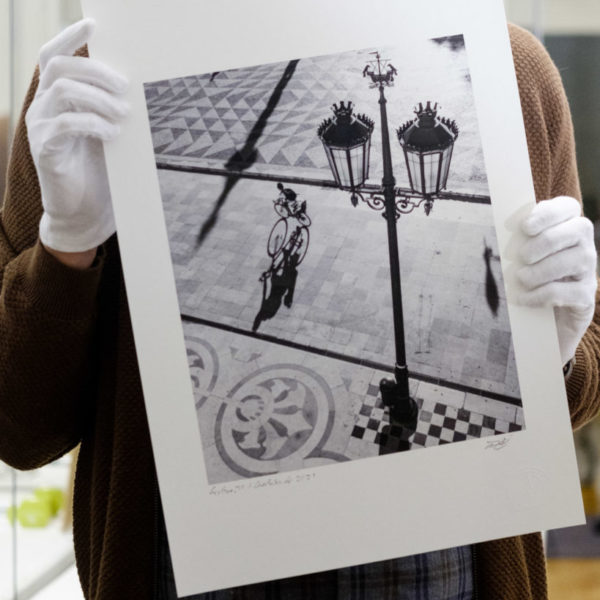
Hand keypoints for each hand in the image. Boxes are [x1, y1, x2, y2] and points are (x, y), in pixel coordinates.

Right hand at [26, 18, 128, 254]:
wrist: (86, 213)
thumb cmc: (100, 172)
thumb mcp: (106, 132)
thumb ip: (109, 108)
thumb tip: (133, 86)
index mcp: (56, 99)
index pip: (53, 57)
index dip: (70, 37)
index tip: (95, 26)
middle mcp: (43, 108)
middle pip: (60, 67)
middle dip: (96, 70)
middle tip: (125, 87)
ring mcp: (41, 127)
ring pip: (63, 90)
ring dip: (99, 98)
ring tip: (123, 115)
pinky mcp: (45, 149)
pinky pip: (66, 124)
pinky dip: (94, 124)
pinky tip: (112, 134)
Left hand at [517, 196, 596, 364]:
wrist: (537, 321)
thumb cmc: (524, 280)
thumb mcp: (518, 257)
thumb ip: (517, 240)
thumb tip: (509, 228)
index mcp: (566, 229)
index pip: (568, 207)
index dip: (548, 213)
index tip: (525, 227)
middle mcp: (584, 246)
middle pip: (578, 229)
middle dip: (545, 241)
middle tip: (521, 256)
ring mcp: (588, 272)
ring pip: (576, 259)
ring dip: (542, 269)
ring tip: (520, 278)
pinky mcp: (585, 297)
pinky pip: (567, 291)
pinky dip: (540, 295)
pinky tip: (522, 299)